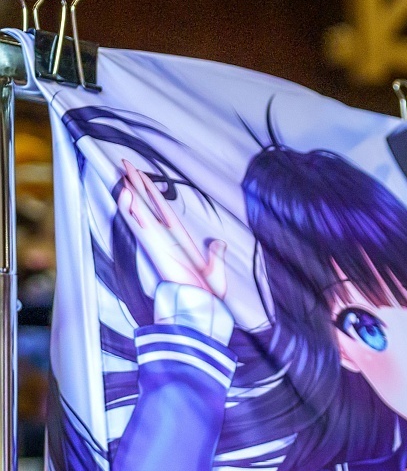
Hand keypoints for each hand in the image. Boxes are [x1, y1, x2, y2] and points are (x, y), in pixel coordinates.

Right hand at [114, 159, 229, 304]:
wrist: (201, 307)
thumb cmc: (207, 293)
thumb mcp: (215, 270)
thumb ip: (215, 254)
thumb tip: (218, 242)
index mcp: (179, 237)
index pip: (162, 207)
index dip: (151, 190)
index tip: (140, 174)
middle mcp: (165, 236)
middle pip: (147, 203)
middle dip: (136, 184)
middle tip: (124, 163)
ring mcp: (158, 240)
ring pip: (140, 210)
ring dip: (131, 192)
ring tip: (122, 174)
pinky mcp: (154, 247)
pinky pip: (140, 225)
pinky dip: (131, 210)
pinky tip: (126, 195)